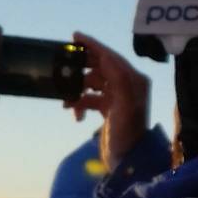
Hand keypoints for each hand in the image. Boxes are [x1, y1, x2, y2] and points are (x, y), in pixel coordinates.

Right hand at [65, 31, 149, 169]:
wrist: (128, 161)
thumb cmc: (127, 135)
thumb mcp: (125, 107)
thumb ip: (118, 80)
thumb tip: (106, 58)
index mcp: (133, 80)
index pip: (110, 56)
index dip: (92, 45)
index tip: (74, 36)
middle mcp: (127, 85)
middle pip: (100, 67)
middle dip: (81, 69)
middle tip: (63, 68)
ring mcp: (117, 97)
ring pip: (91, 83)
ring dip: (78, 90)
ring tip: (67, 102)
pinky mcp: (109, 108)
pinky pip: (90, 98)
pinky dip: (80, 103)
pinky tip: (76, 115)